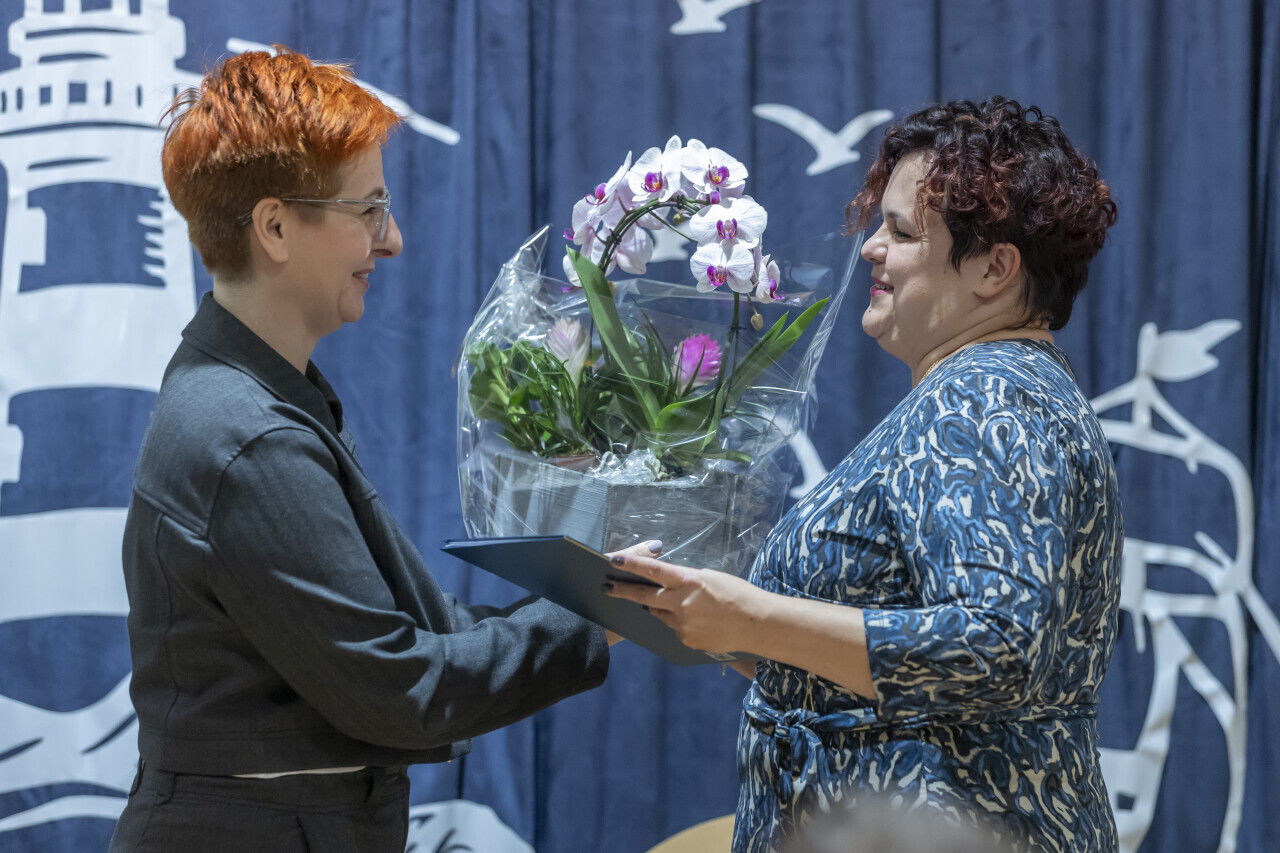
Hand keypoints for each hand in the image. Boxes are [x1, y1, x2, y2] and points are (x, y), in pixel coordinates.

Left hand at [603, 551, 762, 654]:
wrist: (756, 623)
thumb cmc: (738, 594)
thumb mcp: (710, 578)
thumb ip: (687, 579)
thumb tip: (670, 581)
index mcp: (688, 581)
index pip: (653, 570)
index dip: (631, 564)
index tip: (613, 559)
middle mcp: (680, 603)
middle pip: (645, 596)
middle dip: (624, 591)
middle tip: (608, 588)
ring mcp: (682, 624)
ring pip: (660, 614)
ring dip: (660, 608)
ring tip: (678, 604)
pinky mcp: (686, 640)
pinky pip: (675, 629)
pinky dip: (680, 623)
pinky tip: (698, 621)